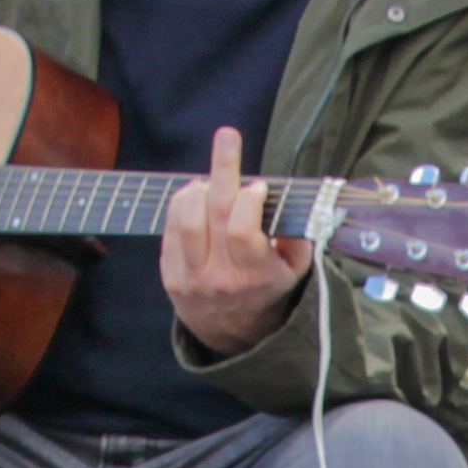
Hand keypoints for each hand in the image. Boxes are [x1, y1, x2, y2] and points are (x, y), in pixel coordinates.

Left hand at [161, 127, 310, 356]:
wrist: (232, 331)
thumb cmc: (268, 289)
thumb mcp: (295, 270)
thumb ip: (297, 236)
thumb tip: (287, 199)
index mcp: (255, 276)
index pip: (242, 230)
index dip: (249, 199)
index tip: (258, 186)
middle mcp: (221, 277)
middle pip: (214, 212)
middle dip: (223, 166)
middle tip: (228, 136)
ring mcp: (192, 276)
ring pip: (187, 217)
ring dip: (199, 187)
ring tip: (211, 181)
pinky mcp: (171, 274)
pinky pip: (170, 227)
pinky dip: (182, 202)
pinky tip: (196, 195)